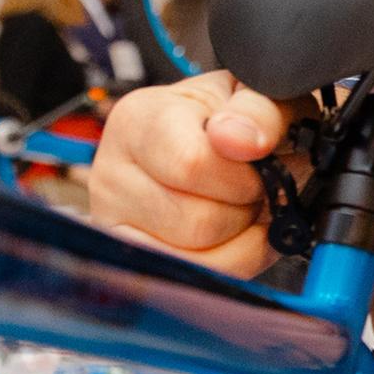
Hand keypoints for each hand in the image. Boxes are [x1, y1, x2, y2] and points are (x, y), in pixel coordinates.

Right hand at [90, 71, 297, 276]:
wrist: (214, 136)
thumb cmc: (231, 117)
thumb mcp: (254, 94)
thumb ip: (258, 110)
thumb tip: (242, 139)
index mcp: (139, 121)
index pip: (192, 164)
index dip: (245, 175)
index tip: (261, 161)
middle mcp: (112, 174)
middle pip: (199, 222)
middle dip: (247, 208)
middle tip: (255, 186)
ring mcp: (115, 223)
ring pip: (200, 260)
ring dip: (243, 237)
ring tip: (242, 204)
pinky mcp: (133, 259)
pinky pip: (198, 279)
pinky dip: (234, 261)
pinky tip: (235, 232)